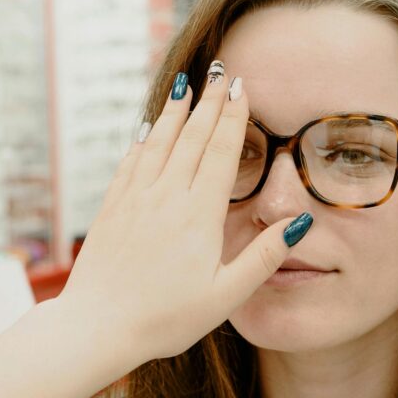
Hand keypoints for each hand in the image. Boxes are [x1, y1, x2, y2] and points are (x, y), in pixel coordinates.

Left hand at [58, 63, 311, 361]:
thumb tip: (299, 222)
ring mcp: (134, 200)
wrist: (98, 326)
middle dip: (208, 103)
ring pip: (157, 144)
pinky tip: (144, 129)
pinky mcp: (111, 210)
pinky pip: (129, 164)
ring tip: (185, 87)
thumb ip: (264, 256)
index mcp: (199, 215)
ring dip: (174, 112)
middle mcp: (166, 198)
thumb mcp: (226, 295)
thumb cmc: (166, 318)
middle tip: (220, 72)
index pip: (219, 153)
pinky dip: (140, 141)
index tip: (241, 88)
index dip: (232, 118)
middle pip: (191, 139)